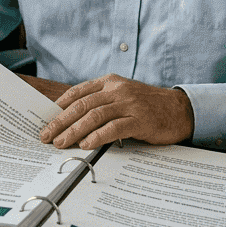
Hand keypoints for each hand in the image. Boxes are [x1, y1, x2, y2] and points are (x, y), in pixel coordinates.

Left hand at [39, 74, 194, 148]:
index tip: (45, 120)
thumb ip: (100, 102)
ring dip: (74, 130)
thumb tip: (70, 118)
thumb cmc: (147, 106)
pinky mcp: (140, 120)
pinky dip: (97, 136)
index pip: (78, 92)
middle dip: (61, 121)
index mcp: (110, 82)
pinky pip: (114, 127)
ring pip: (95, 116)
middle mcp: (117, 90)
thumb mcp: (122, 96)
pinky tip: (86, 144)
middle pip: (82, 105)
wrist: (180, 109)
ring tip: (61, 143)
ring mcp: (129, 104)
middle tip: (47, 136)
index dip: (59, 106)